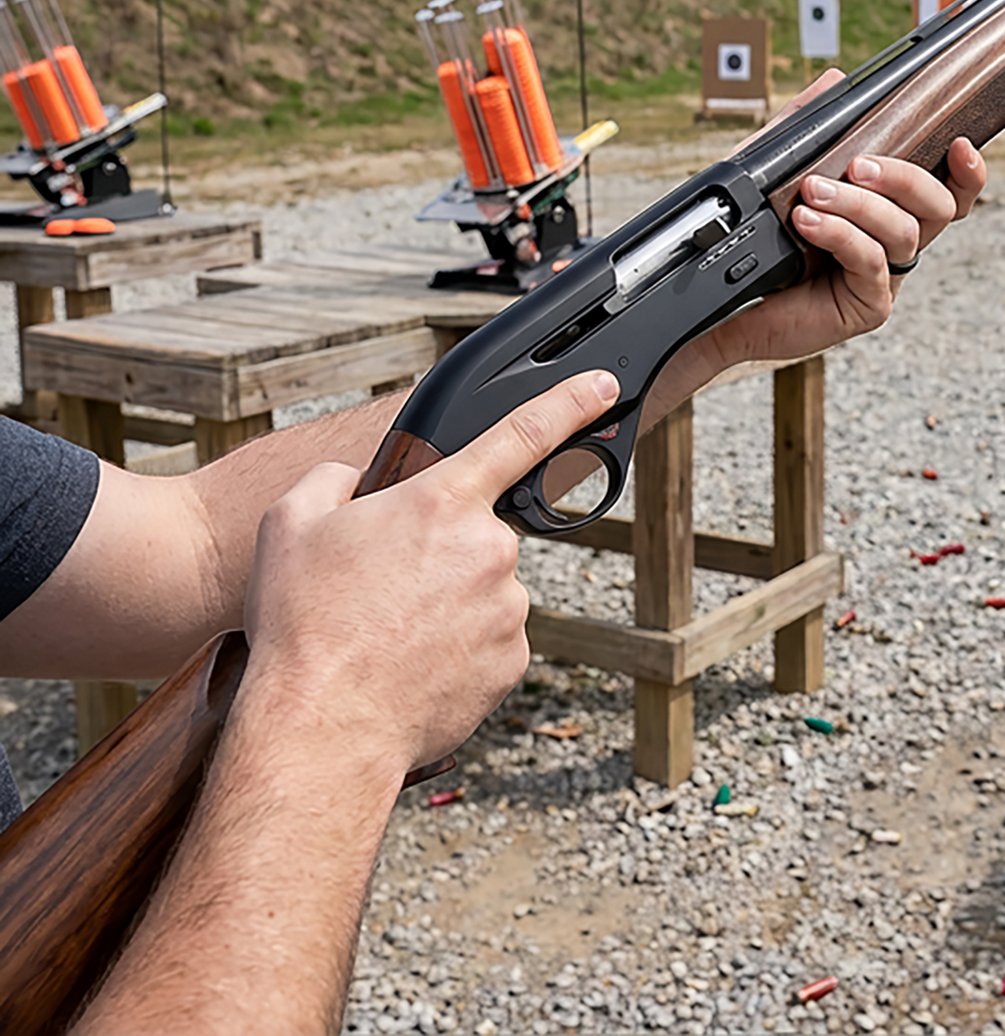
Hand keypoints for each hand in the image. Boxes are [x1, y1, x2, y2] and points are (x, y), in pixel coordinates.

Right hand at [242, 370, 619, 773]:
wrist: (324, 729)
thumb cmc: (304, 626)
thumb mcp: (290, 524)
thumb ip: (333, 480)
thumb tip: (357, 482)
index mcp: (443, 501)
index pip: (521, 434)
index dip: (569, 403)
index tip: (602, 386)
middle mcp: (489, 549)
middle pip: (475, 535)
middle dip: (438, 553)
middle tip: (383, 590)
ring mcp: (507, 608)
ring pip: (482, 591)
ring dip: (446, 605)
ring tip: (388, 636)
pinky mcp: (513, 662)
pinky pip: (489, 641)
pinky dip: (457, 650)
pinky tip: (413, 666)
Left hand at [705, 72, 986, 368]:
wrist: (720, 293)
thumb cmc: (754, 234)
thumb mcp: (776, 165)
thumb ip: (807, 123)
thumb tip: (836, 80)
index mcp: (886, 211)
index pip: (945, 191)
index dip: (966, 172)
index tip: (960, 144)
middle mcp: (893, 244)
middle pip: (938, 207)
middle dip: (903, 177)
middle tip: (856, 165)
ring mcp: (885, 277)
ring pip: (903, 231)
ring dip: (858, 204)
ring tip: (811, 194)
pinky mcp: (867, 306)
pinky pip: (872, 262)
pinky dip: (842, 234)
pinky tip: (808, 222)